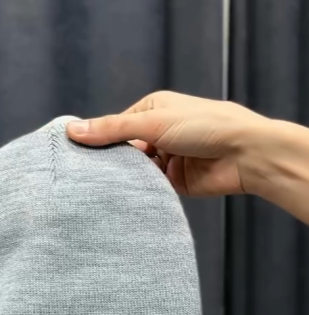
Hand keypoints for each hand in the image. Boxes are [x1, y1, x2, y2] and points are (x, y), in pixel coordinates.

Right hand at [66, 90, 308, 223]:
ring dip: (124, 179)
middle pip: (123, 151)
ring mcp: (166, 159)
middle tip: (82, 177)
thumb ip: (113, 130)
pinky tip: (121, 199)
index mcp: (152, 111)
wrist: (245, 154)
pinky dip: (139, 192)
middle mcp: (158, 134)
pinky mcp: (174, 183)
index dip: (98, 141)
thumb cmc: (205, 126)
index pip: (115, 127)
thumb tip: (72, 130)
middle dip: (109, 163)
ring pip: (135, 171)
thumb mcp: (153, 123)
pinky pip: (149, 188)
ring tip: (98, 191)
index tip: (76, 155)